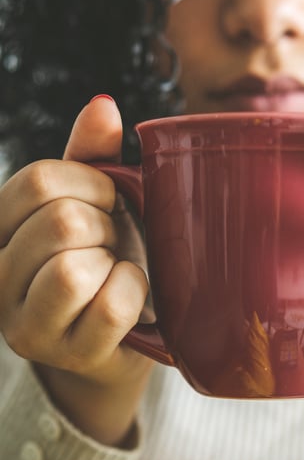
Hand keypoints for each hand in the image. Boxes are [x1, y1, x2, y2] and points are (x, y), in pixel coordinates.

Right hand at [0, 96, 151, 444]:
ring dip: (116, 262)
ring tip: (116, 272)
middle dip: (108, 227)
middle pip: (61, 222)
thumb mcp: (96, 204)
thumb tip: (103, 104)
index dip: (94, 185)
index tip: (111, 204)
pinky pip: (111, 306)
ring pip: (74, 270)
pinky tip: (130, 296)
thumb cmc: (109, 259)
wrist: (122, 333)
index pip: (39, 182)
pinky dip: (135, 291)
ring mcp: (27, 325)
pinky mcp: (68, 355)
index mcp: (1, 230)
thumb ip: (94, 157)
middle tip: (114, 245)